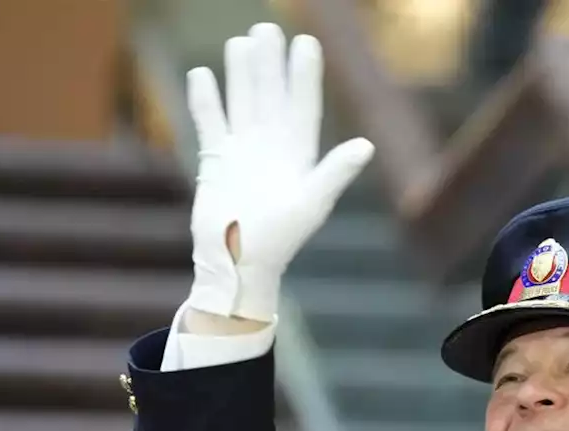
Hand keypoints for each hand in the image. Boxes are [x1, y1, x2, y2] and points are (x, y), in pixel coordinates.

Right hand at [185, 23, 374, 321]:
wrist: (238, 263)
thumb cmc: (280, 241)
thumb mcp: (311, 205)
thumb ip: (334, 173)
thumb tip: (365, 146)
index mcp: (298, 155)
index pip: (302, 105)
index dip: (304, 75)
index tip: (306, 42)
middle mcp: (271, 148)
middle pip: (271, 95)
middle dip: (270, 63)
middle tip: (268, 28)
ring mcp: (242, 152)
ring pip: (242, 102)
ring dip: (241, 73)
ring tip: (241, 41)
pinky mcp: (215, 162)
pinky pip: (210, 123)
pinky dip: (205, 100)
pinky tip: (203, 75)